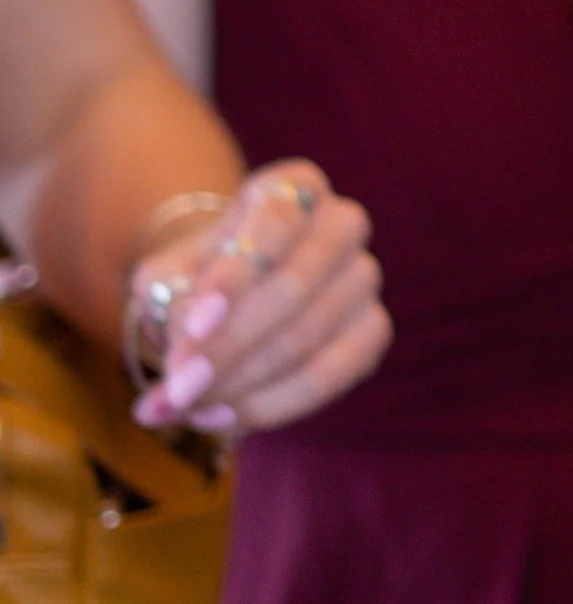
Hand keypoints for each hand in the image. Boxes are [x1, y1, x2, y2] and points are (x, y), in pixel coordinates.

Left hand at [132, 162, 387, 437]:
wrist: (228, 299)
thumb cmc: (197, 277)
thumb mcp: (168, 278)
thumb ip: (173, 309)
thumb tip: (183, 373)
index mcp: (294, 186)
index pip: (277, 219)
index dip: (237, 276)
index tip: (193, 325)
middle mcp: (342, 222)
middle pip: (297, 284)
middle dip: (231, 346)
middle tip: (178, 391)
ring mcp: (365, 276)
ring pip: (311, 335)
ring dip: (243, 382)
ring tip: (188, 409)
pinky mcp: (374, 329)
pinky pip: (334, 374)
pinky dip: (276, 403)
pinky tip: (227, 417)